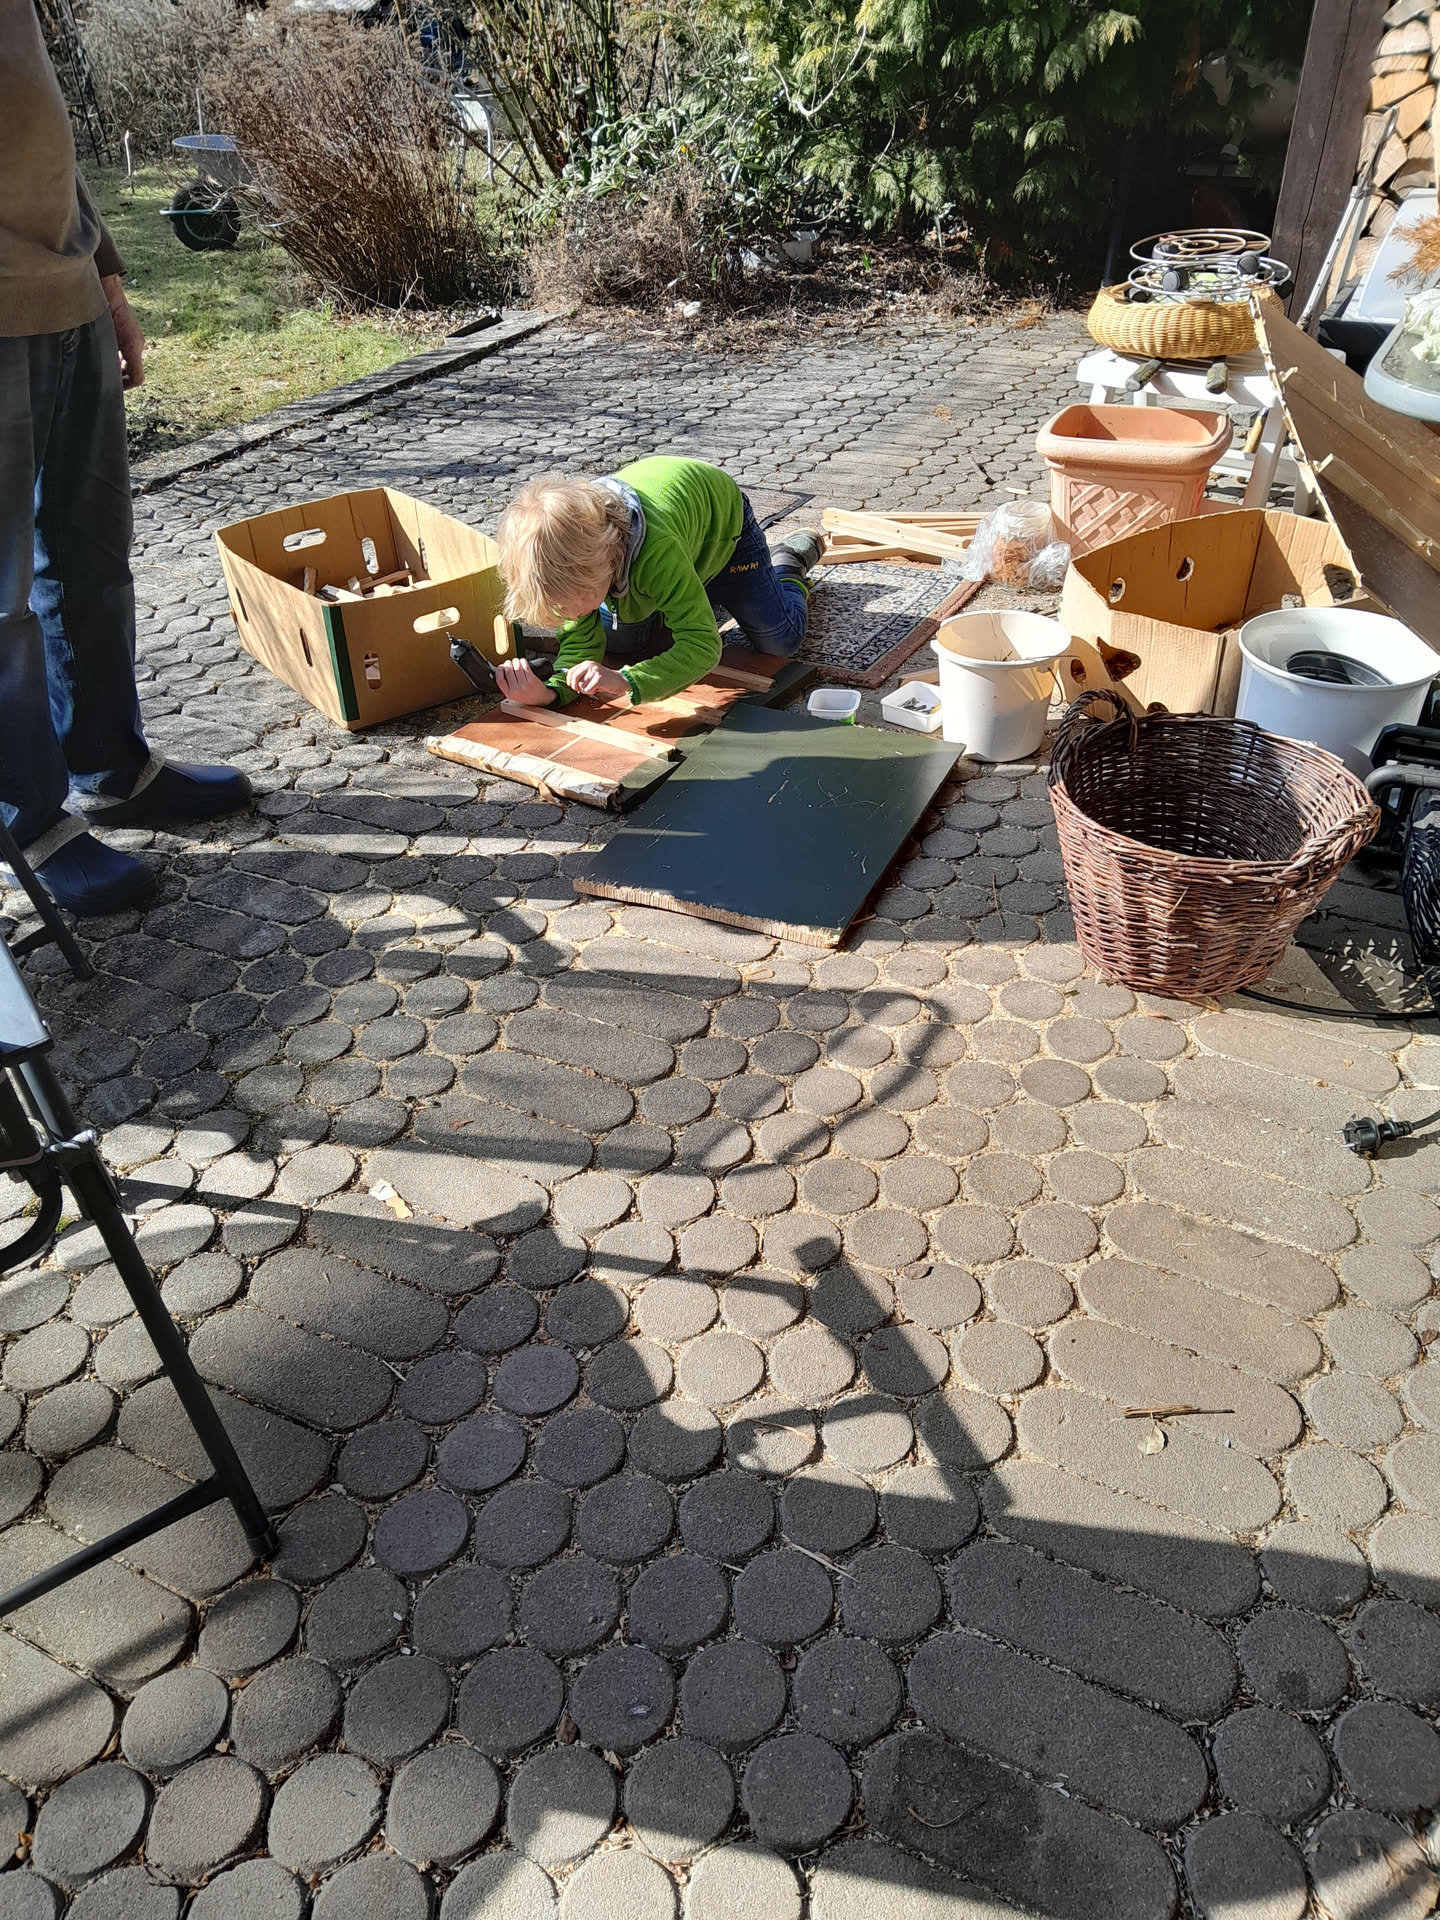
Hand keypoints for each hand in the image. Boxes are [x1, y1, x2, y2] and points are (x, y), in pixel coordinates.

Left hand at [101, 274, 143, 389]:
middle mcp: (137, 342)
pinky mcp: (129, 331)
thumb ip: (103, 353)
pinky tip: (101, 350)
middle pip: (133, 371)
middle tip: (101, 377)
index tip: (110, 386)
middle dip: (119, 377)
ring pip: (130, 362)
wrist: (105, 283)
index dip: (124, 387)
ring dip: (117, 366)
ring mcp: (134, 336)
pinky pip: (127, 351)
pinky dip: (117, 356)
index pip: (137, 378)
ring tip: (100, 364)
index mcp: (132, 345)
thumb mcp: (99, 333)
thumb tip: (98, 371)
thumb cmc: (99, 305)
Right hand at [496, 658, 555, 704]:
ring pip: (516, 667)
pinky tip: (522, 662)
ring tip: (516, 662)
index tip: (500, 666)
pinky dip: (523, 661)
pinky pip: (525, 666)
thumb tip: (501, 669)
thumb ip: (506, 684)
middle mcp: (517, 690)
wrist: (540, 699)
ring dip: (515, 661)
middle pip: (508, 671)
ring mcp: (525, 685)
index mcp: (509, 694)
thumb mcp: (513, 694)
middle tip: (509, 662)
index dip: (499, 671)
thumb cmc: (526, 695)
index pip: (500, 680)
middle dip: (507, 663)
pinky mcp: (532, 680)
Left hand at [566, 661, 630, 699]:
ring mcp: (594, 671)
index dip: (569, 681)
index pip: (571, 671)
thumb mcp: (591, 674)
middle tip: (581, 690)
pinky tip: (597, 688)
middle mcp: (590, 665)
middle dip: (575, 686)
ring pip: (581, 685)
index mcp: (586, 664)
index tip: (572, 686)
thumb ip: (581, 676)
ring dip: (586, 690)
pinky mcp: (599, 678)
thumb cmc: (604, 680)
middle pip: (574, 678)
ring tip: (593, 687)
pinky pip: (588, 689)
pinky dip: (591, 691)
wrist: (618, 680)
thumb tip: (569, 682)